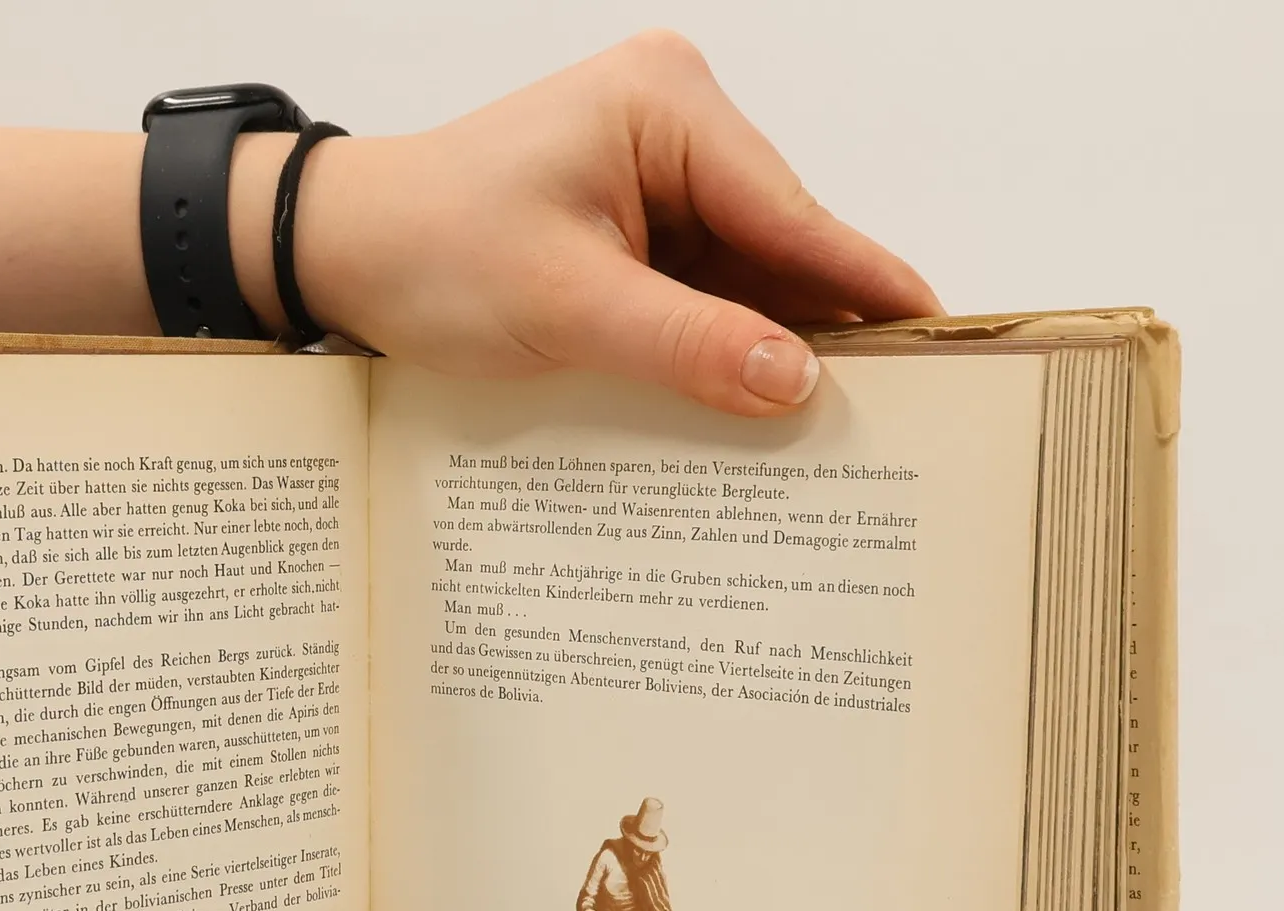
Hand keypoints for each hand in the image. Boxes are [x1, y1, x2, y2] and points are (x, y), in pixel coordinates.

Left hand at [296, 32, 938, 414]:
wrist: (344, 253)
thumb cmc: (431, 251)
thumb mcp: (565, 305)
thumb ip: (686, 343)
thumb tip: (796, 380)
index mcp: (667, 110)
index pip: (791, 212)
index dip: (862, 283)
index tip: (938, 336)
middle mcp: (673, 130)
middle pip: (776, 246)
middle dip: (817, 327)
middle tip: (892, 410)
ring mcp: (653, 179)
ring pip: (741, 279)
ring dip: (766, 348)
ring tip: (833, 427)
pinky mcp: (631, 228)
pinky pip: (698, 294)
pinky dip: (717, 348)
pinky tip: (751, 405)